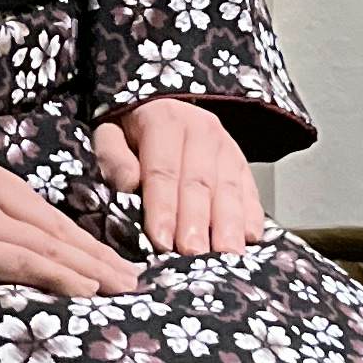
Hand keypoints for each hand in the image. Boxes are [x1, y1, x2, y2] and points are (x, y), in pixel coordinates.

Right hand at [0, 142, 141, 300]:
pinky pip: (23, 262)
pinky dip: (61, 275)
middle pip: (56, 226)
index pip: (38, 208)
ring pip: (50, 245)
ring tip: (125, 287)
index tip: (99, 253)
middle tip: (132, 275)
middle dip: (96, 252)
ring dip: (93, 268)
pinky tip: (88, 289)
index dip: (73, 234)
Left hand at [93, 99, 264, 258]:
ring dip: (228, 226)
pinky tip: (250, 239)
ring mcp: (226, 146)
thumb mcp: (110, 134)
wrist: (162, 107)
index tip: (161, 240)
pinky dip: (251, 217)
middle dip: (197, 223)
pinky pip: (250, 191)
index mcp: (164, 121)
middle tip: (193, 254)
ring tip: (226, 255)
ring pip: (228, 190)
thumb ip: (113, 157)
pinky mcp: (242, 164)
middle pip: (199, 183)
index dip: (163, 208)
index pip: (163, 171)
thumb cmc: (132, 133)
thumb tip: (128, 184)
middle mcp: (201, 130)